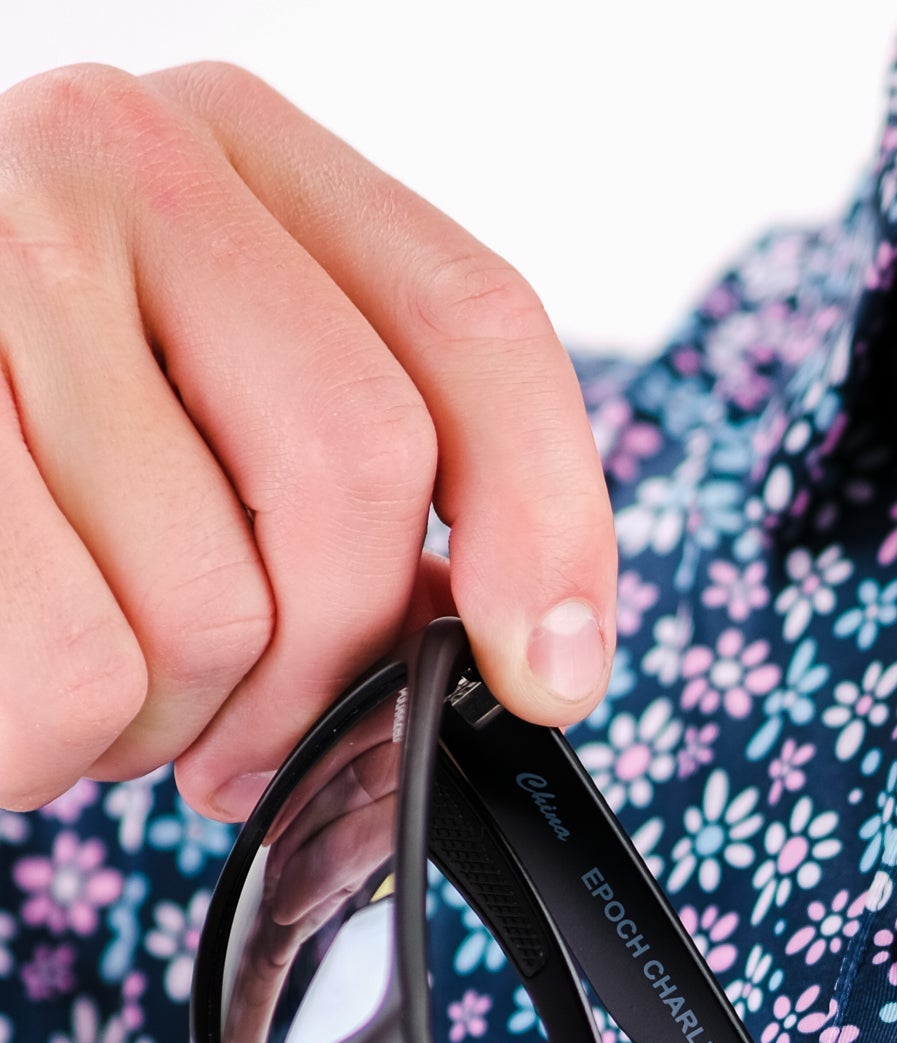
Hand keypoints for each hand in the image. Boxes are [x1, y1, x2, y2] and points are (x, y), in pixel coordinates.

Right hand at [0, 60, 616, 817]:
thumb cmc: (26, 454)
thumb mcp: (201, 400)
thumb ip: (354, 476)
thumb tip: (518, 644)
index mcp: (235, 148)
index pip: (472, 322)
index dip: (548, 521)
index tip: (549, 673)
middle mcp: (117, 156)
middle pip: (359, 464)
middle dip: (330, 660)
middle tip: (254, 737)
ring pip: (210, 595)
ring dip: (170, 717)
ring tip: (101, 683)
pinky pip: (75, 665)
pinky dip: (58, 744)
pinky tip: (22, 696)